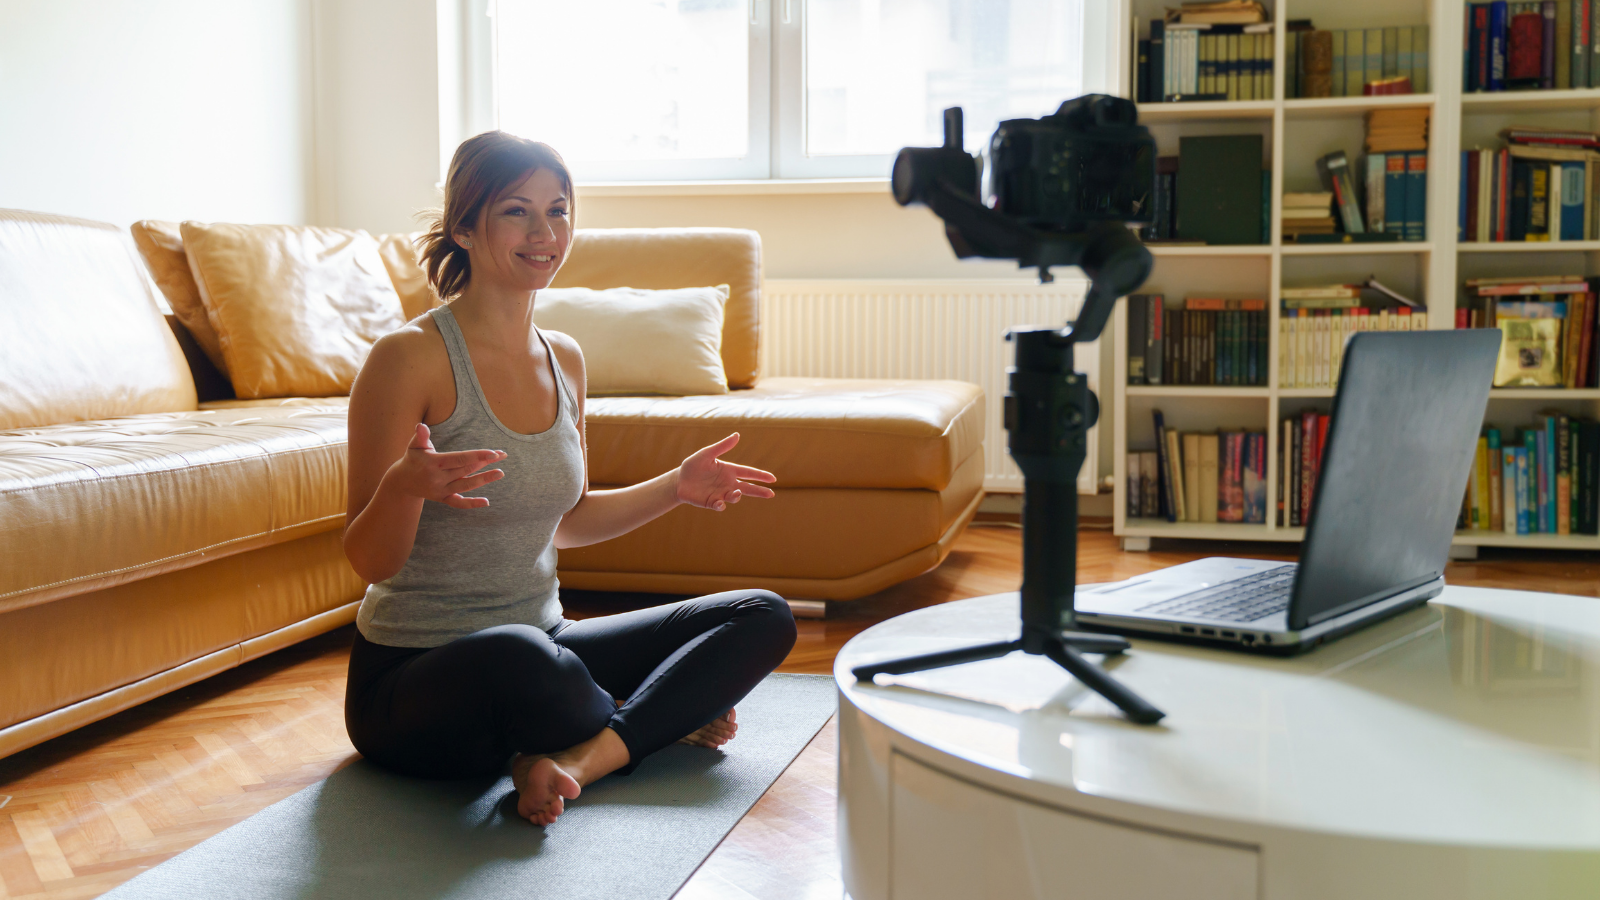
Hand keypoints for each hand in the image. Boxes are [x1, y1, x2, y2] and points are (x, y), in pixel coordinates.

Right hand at [386, 423, 506, 508]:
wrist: (401, 482)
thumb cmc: (412, 459)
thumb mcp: (414, 446)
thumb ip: (420, 436)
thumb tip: (421, 426)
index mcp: (434, 463)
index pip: (459, 459)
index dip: (477, 456)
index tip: (493, 453)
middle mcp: (438, 478)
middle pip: (466, 470)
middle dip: (485, 462)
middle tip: (503, 455)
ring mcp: (441, 490)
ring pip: (466, 485)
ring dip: (484, 479)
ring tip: (500, 473)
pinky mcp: (443, 499)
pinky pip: (458, 503)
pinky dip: (471, 503)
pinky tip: (486, 502)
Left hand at [676, 433, 775, 510]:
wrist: (678, 481)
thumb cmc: (693, 465)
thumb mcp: (707, 454)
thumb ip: (722, 446)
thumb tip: (737, 435)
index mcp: (729, 470)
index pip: (748, 473)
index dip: (760, 475)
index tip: (773, 479)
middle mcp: (728, 483)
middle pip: (748, 488)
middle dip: (760, 491)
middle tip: (771, 494)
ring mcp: (721, 493)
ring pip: (735, 497)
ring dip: (737, 496)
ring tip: (737, 494)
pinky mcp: (712, 502)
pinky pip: (720, 505)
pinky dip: (721, 505)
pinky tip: (720, 504)